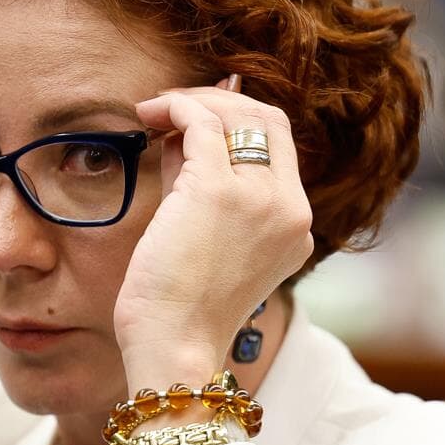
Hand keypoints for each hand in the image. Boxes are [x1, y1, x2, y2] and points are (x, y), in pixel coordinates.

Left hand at [114, 81, 313, 389]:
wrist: (173, 345)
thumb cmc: (181, 299)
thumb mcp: (206, 231)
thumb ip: (204, 180)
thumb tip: (184, 127)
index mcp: (295, 222)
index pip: (278, 142)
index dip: (238, 116)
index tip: (198, 114)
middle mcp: (288, 206)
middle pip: (266, 118)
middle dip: (218, 100)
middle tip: (174, 105)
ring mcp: (260, 197)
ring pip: (235, 114)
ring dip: (191, 100)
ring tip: (155, 109)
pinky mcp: (218, 192)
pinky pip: (201, 122)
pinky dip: (176, 107)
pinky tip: (149, 112)